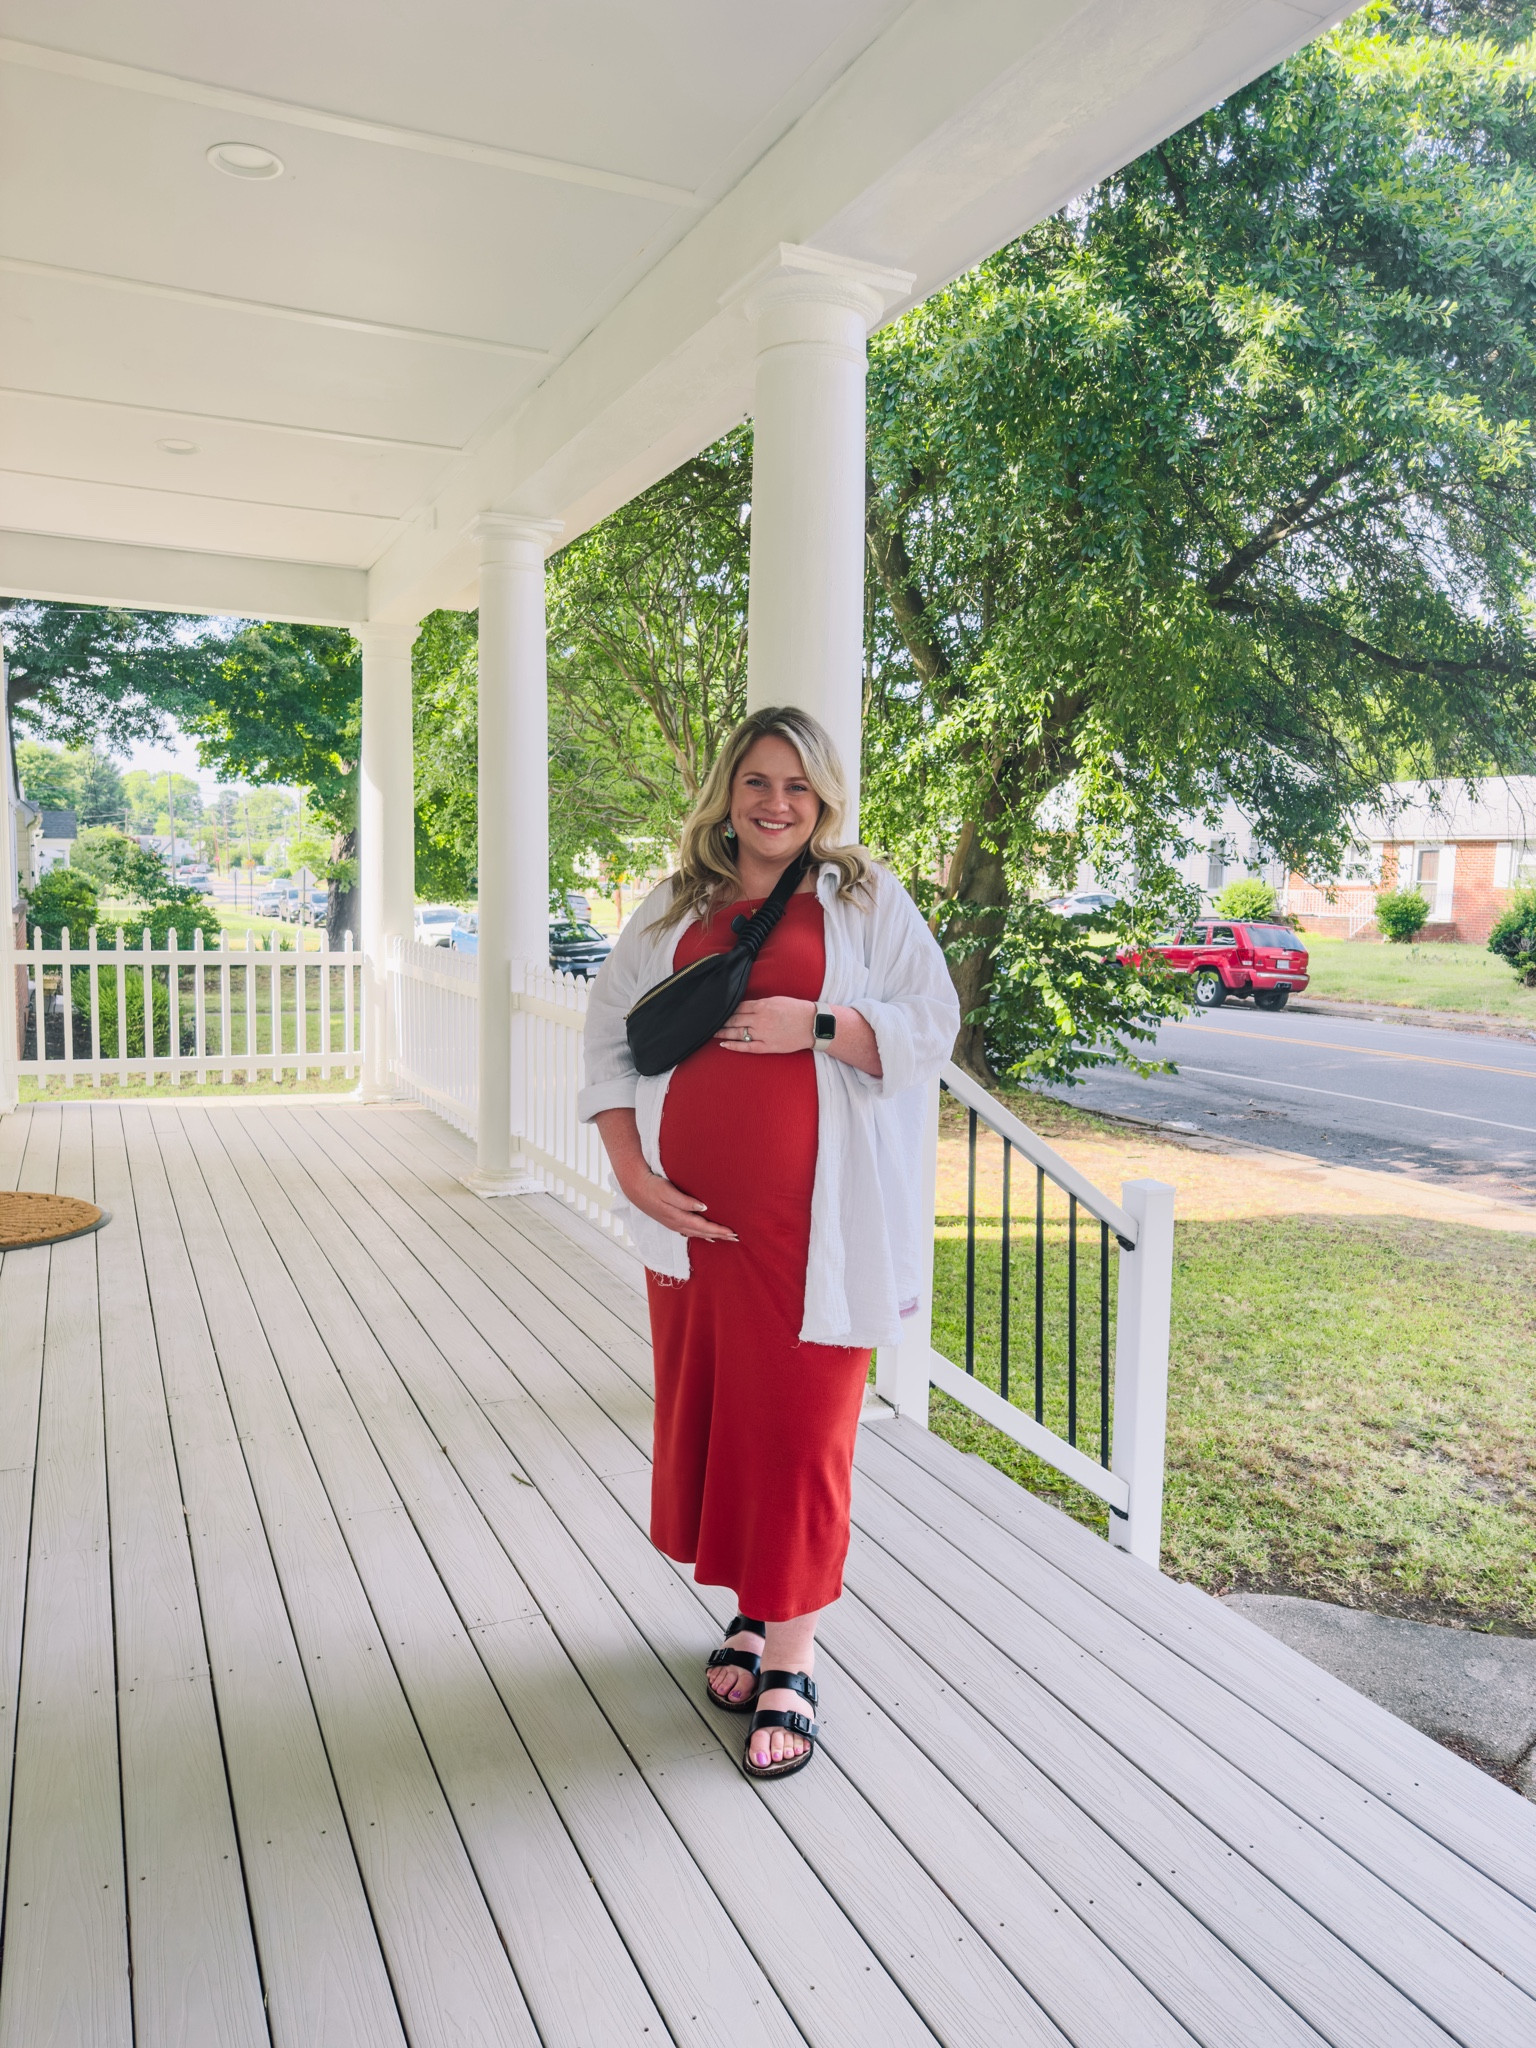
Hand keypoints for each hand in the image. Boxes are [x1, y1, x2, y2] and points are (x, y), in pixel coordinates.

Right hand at [617, 1165, 737, 1240]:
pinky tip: (705, 1236)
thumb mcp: (668, 1191)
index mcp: (678, 1217)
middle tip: (735, 1238)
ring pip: (696, 1234)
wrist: (634, 1187)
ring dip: (711, 1236)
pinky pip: (689, 1232)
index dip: (718, 1230)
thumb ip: (685, 1201)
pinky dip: (700, 1235)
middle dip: (719, 1236)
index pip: (703, 1227)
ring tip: (724, 1238)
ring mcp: (673, 1224)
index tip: (732, 1232)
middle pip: (702, 1233)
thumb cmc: (652, 1186)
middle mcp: (676, 1223)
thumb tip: (703, 1208)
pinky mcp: (670, 1221)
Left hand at [715, 996, 815, 1054]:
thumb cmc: (797, 1010)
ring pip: (738, 1033)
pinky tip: (724, 1044)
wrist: (813, 1024)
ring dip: (723, 1032)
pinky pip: (747, 1047)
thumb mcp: (777, 1000)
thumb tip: (745, 1006)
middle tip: (709, 1022)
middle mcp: (760, 1019)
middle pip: (734, 1019)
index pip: (738, 1007)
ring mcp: (763, 1033)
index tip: (717, 1010)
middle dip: (721, 1021)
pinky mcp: (768, 1046)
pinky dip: (734, 1045)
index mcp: (762, 1005)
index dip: (727, 1009)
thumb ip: (760, 1003)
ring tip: (712, 1033)